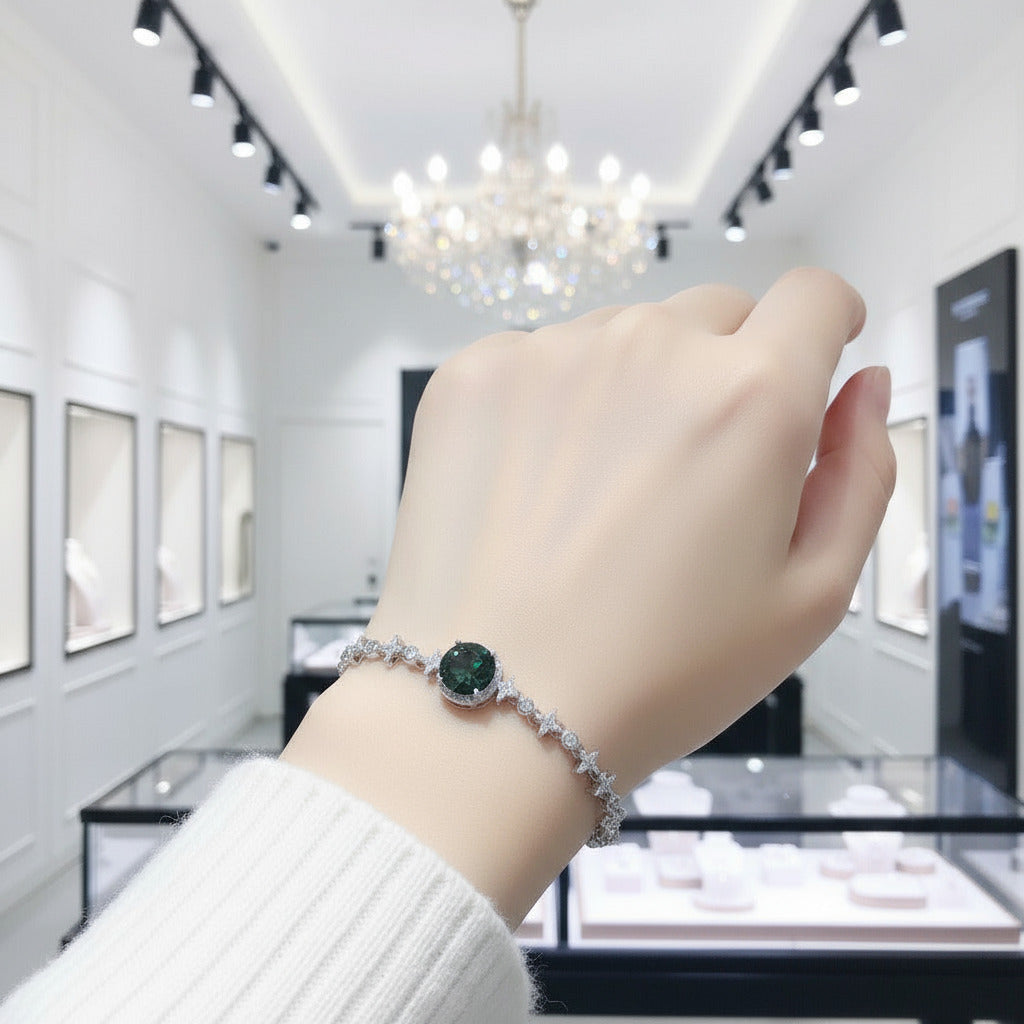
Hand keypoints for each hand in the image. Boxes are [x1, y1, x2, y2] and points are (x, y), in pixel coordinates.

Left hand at [285, 267, 894, 924]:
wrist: (495, 702)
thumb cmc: (659, 670)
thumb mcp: (811, 596)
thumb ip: (862, 472)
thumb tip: (864, 387)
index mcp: (750, 397)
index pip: (813, 297)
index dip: (823, 326)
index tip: (809, 359)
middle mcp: (651, 348)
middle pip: (716, 316)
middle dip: (727, 370)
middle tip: (695, 470)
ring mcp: (552, 352)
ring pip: (626, 336)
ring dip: (636, 387)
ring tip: (606, 495)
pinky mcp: (475, 375)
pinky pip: (543, 359)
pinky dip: (556, 403)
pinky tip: (542, 489)